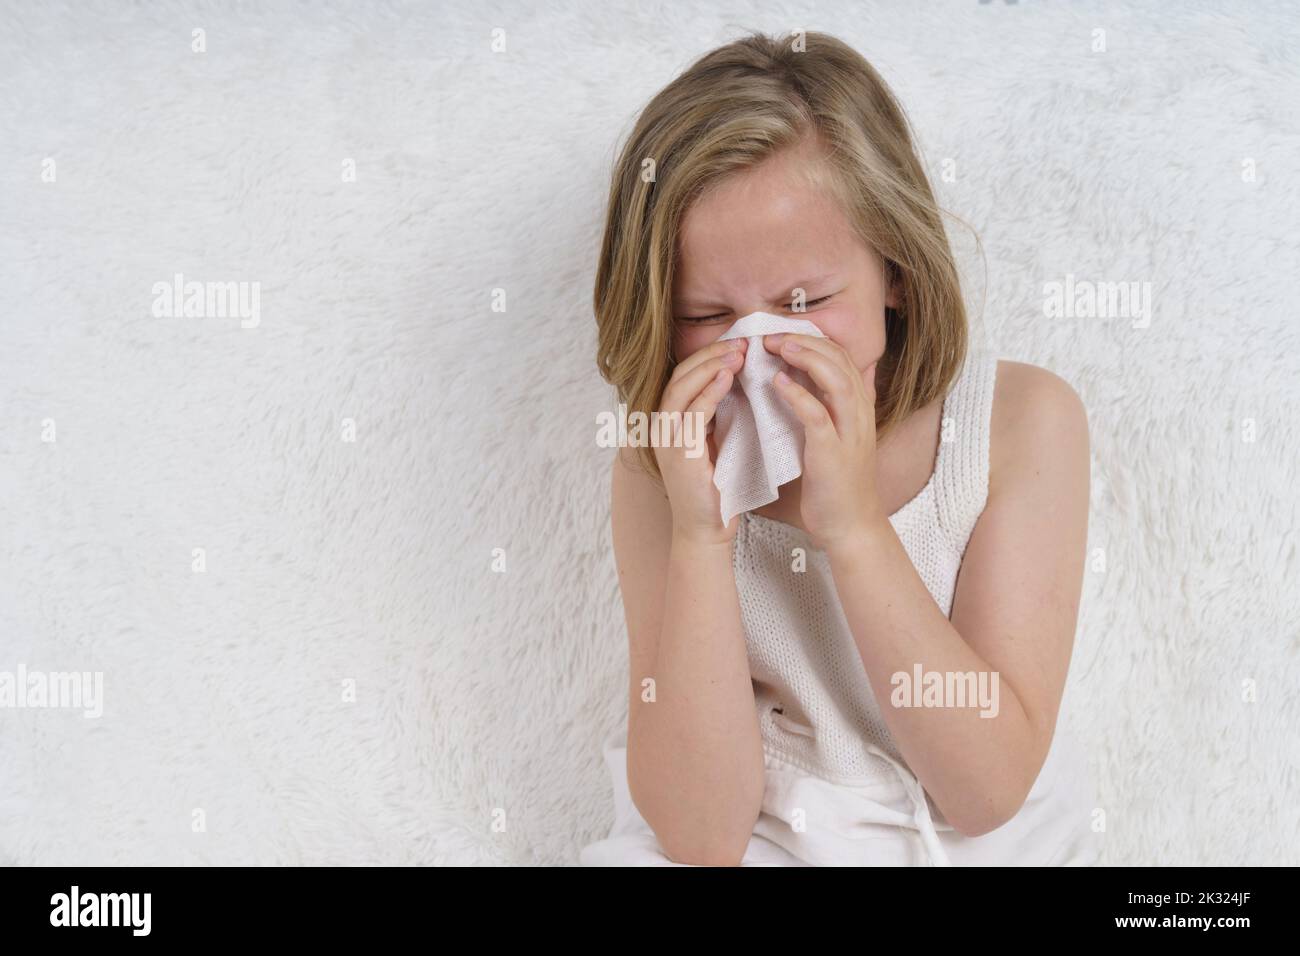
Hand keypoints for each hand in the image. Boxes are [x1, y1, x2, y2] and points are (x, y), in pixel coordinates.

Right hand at [653, 336, 748, 545]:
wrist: (705, 531)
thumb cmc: (716, 491)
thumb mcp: (716, 443)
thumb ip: (719, 415)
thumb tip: (740, 382)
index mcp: (669, 423)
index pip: (685, 377)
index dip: (709, 357)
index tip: (739, 344)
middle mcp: (661, 427)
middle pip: (681, 375)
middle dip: (711, 354)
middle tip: (743, 342)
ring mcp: (666, 440)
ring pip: (682, 388)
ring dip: (711, 366)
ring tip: (739, 353)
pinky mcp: (678, 453)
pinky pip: (692, 413)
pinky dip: (709, 391)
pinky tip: (728, 377)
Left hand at [764, 332, 883, 549]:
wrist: (849, 525)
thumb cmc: (835, 483)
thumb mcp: (834, 436)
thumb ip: (824, 408)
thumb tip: (800, 382)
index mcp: (858, 407)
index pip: (841, 356)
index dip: (812, 339)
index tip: (782, 333)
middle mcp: (859, 413)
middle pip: (840, 359)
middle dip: (805, 340)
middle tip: (771, 334)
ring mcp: (849, 432)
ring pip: (835, 379)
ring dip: (805, 358)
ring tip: (776, 347)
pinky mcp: (833, 452)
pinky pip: (818, 415)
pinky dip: (798, 395)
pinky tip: (778, 384)